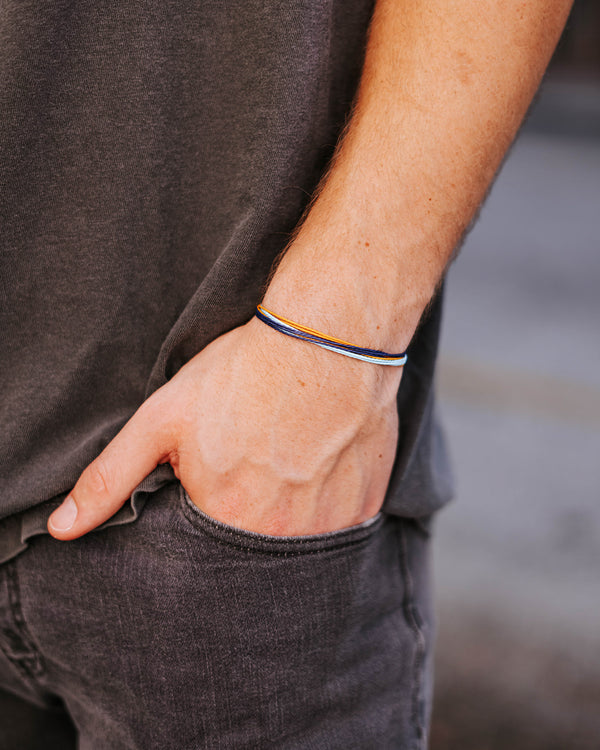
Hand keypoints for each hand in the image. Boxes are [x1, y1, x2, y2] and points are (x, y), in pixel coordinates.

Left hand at [48, 316, 401, 538]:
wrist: (328, 336)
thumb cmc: (243, 373)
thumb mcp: (162, 418)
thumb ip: (109, 478)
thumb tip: (62, 529)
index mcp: (227, 521)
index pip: (204, 543)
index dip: (206, 501)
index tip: (220, 466)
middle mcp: (282, 536)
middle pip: (252, 544)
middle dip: (247, 508)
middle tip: (256, 456)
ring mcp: (330, 524)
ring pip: (297, 536)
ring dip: (288, 506)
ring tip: (287, 454)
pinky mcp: (364, 505)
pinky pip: (338, 522)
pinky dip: (325, 499)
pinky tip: (318, 458)